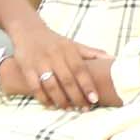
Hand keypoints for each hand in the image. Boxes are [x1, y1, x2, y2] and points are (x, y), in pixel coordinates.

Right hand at [0, 22, 117, 108]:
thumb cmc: (55, 41)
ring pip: (51, 86)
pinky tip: (51, 106)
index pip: (80, 70)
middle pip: (67, 80)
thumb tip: (113, 58)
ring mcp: (39, 62)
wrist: (28, 30)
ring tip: (69, 109)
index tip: (94, 99)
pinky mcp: (26, 68)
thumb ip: (91, 52)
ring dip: (60, 100)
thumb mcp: (73, 44)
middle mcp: (54, 56)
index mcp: (68, 50)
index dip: (88, 85)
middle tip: (84, 109)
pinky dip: (43, 98)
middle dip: (77, 97)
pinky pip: (35, 87)